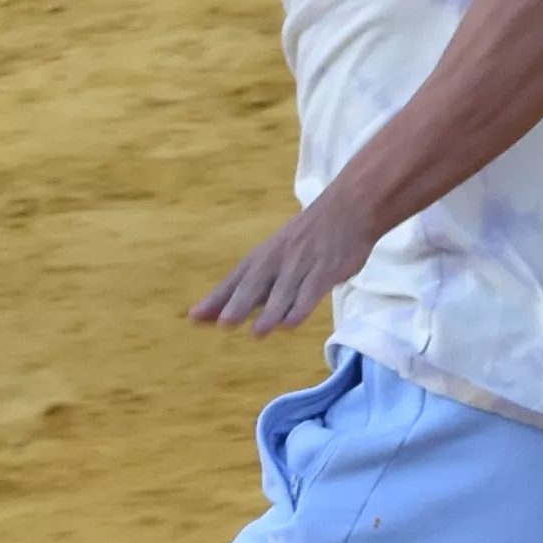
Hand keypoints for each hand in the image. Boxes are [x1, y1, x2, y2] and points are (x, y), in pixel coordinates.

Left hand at [190, 200, 375, 335]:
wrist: (347, 209)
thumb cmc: (306, 237)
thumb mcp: (276, 254)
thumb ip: (255, 284)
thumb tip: (223, 310)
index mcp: (261, 258)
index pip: (234, 281)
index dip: (216, 300)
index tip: (194, 318)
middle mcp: (277, 261)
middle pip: (255, 285)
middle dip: (239, 304)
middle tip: (224, 324)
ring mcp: (301, 265)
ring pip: (283, 291)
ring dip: (270, 312)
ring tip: (258, 333)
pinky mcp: (326, 270)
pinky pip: (311, 290)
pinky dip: (301, 307)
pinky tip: (291, 324)